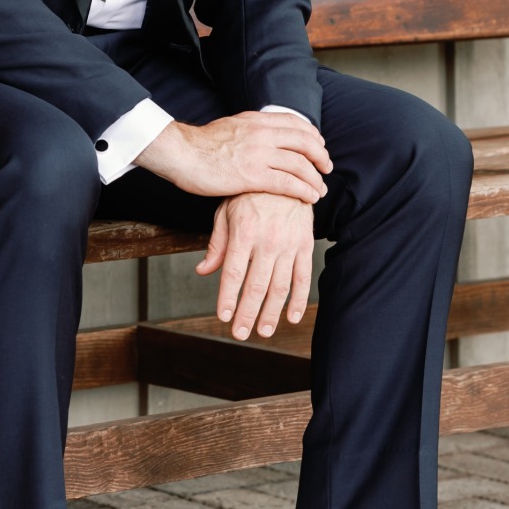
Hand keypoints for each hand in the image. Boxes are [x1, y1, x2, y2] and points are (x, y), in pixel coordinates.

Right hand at [135, 111, 330, 201]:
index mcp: (257, 120)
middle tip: (327, 168)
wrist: (181, 153)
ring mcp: (259, 154)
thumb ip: (250, 129)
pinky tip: (310, 197)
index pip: (296, 123)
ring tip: (320, 189)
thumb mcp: (231, 125)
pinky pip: (288, 183)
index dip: (313, 136)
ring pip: (300, 165)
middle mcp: (262, 134)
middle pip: (305, 142)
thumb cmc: (201, 145)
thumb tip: (262, 133)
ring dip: (316, 178)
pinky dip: (304, 190)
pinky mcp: (252, 176)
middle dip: (321, 156)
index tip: (318, 146)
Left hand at [196, 192, 314, 338]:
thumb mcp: (226, 213)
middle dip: (247, 313)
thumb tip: (203, 271)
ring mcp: (289, 244)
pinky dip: (299, 300)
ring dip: (271, 313)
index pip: (233, 272)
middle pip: (256, 285)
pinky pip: (303, 277)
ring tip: (264, 331)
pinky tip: (291, 317)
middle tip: (240, 334)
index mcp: (244, 231)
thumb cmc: (250, 195)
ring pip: (280, 286)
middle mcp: (268, 240)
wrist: (286, 174)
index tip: (223, 317)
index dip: (228, 297)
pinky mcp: (305, 245)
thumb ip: (217, 244)